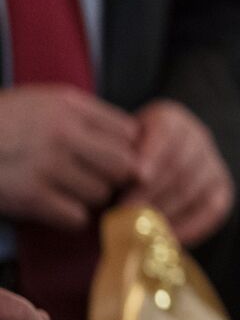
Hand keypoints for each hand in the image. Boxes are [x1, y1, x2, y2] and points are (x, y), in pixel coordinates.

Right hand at [0, 87, 138, 228]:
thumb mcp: (40, 102)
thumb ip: (82, 115)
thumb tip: (127, 139)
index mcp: (69, 105)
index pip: (129, 132)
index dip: (126, 150)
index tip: (115, 159)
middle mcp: (64, 133)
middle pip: (123, 164)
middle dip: (116, 178)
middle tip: (101, 182)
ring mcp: (47, 165)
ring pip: (101, 193)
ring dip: (91, 199)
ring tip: (71, 194)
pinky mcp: (29, 196)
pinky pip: (75, 216)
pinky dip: (70, 218)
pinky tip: (56, 209)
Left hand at [120, 101, 232, 246]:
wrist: (160, 162)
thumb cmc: (125, 157)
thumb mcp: (118, 147)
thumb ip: (113, 159)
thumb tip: (102, 186)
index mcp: (170, 119)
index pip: (167, 131)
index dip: (154, 154)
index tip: (137, 175)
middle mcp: (197, 137)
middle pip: (181, 164)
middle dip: (153, 190)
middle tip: (127, 212)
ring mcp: (212, 164)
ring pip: (195, 187)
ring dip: (166, 211)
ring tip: (140, 228)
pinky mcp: (222, 189)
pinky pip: (212, 209)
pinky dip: (192, 226)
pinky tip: (168, 239)